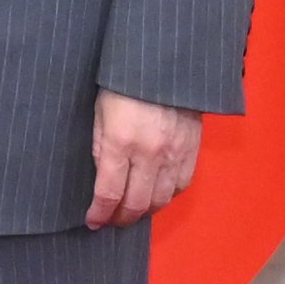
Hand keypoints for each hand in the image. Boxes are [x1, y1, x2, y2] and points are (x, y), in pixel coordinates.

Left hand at [84, 93, 201, 230]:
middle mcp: (149, 154)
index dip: (100, 213)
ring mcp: (174, 153)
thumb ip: (100, 147)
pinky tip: (157, 194)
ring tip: (133, 211)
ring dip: (145, 211)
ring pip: (161, 200)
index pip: (109, 193)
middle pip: (136, 204)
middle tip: (112, 221)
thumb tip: (102, 178)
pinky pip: (182, 185)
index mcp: (120, 142)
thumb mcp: (100, 112)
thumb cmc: (124, 82)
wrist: (165, 62)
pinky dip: (168, 196)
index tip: (93, 221)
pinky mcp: (192, 149)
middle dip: (121, 218)